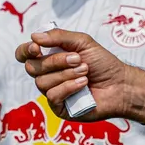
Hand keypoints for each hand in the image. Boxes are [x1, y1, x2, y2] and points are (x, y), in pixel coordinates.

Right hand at [15, 30, 144, 119]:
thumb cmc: (102, 63)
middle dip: (55, 61)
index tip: (37, 47)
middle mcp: (48, 75)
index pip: (24, 54)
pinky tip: (83, 84)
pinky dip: (69, 87)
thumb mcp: (82, 42)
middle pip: (31, 67)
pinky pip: (52, 96)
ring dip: (66, 74)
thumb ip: (58, 37)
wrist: (120, 84)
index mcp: (49, 57)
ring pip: (42, 82)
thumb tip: (34, 37)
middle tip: (77, 59)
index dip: (26, 50)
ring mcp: (52, 92)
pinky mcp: (59, 108)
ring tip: (85, 72)